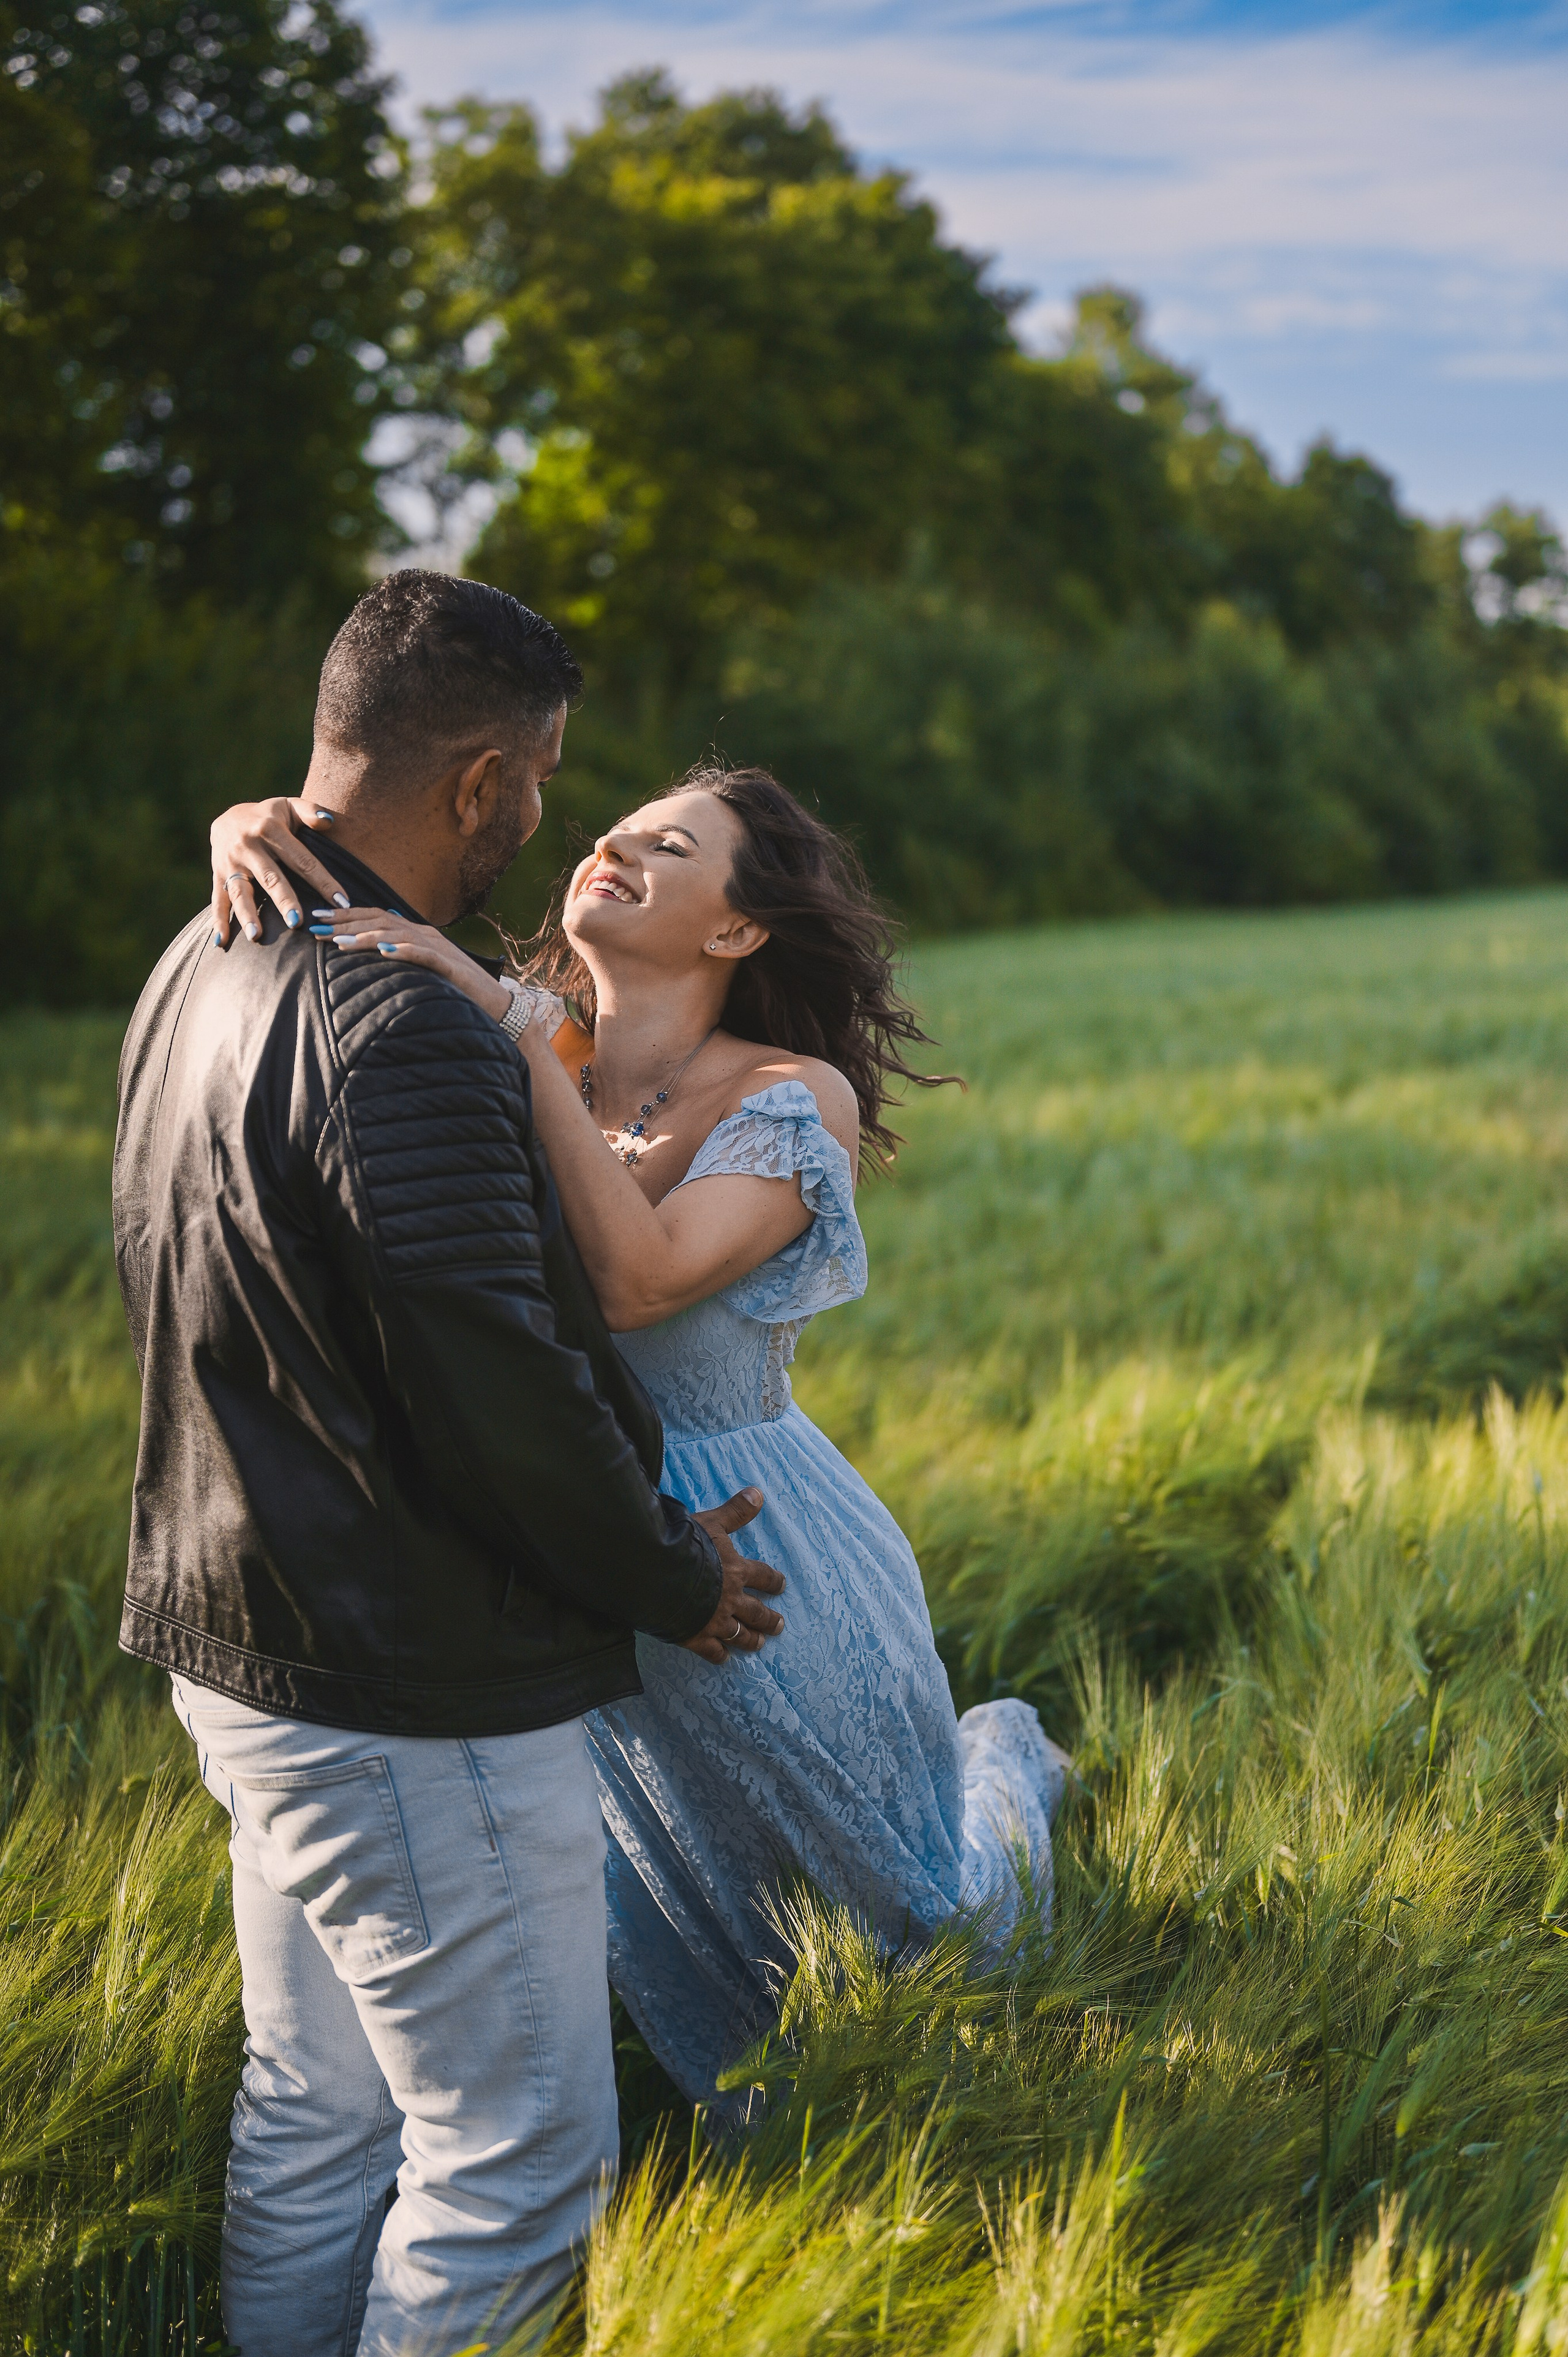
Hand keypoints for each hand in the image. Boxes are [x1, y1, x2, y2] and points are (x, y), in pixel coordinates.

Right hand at [212, 797, 345, 944]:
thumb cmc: (270, 816)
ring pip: (240, 891)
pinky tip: (221, 941)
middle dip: (283, 900)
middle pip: (270, 877)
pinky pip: (218, 899)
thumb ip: (311, 811)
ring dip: (247, 914)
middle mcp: (248, 846)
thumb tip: (330, 821)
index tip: (341, 902)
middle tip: (296, 922)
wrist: (228, 815)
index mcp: (271, 829)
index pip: (302, 860)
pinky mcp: (217, 875)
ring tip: (256, 936)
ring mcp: (230, 862)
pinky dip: (218, 921)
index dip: (323, 881)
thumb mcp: (289, 806)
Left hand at [310, 907, 517, 1022]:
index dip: (346, 915)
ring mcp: (439, 948)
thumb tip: (374, 951)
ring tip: (341, 941)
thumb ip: (401, 956)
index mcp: (417, 932)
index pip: (376, 917)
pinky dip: (405, 951)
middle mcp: (426, 934)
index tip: (318, 918)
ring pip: (397, 934)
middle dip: (346, 922)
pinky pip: (425, 955)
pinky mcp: (450, 966)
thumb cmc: (456, 990)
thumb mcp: (422, 970)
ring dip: (367, 936)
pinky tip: (386, 952)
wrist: (496, 1005)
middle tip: (317, 925)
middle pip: (380, 920)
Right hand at [683, 1488, 784, 1665]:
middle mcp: (730, 1599)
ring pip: (739, 1634)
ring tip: (759, 1644)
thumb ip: (735, 1511)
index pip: (762, 1576)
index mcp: (736, 1571)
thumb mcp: (712, 1521)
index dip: (773, 1581)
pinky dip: (719, 1655)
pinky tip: (724, 1659)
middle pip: (756, 1612)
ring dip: (751, 1639)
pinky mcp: (695, 1636)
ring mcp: (714, 1621)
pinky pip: (711, 1650)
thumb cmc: (684, 1544)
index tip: (781, 1585)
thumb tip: (758, 1493)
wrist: (657, 1573)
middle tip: (780, 1625)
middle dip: (769, 1619)